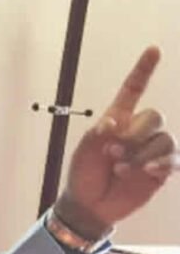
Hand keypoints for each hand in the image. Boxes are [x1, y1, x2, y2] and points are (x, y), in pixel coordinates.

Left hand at [55, 46, 178, 239]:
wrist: (90, 204)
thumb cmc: (83, 173)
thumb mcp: (82, 152)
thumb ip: (98, 134)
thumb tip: (114, 121)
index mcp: (117, 119)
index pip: (133, 90)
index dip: (143, 70)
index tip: (154, 50)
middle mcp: (137, 130)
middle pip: (155, 116)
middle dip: (135, 134)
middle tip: (112, 153)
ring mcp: (151, 149)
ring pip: (164, 139)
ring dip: (141, 154)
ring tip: (120, 169)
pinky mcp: (161, 169)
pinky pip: (174, 159)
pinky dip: (162, 163)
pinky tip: (148, 170)